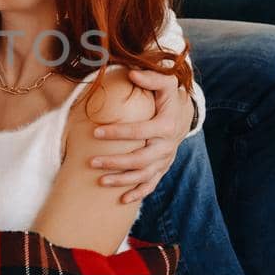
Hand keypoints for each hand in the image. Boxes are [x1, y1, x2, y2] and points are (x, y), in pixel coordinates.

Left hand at [90, 69, 193, 204]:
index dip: (118, 132)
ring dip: (122, 180)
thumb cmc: (168, 97)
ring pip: (144, 175)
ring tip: (100, 181)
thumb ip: (152, 78)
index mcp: (166, 126)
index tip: (95, 131)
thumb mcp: (165, 84)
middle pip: (140, 159)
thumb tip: (132, 74)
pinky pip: (151, 184)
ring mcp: (165, 160)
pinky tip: (122, 200)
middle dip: (116, 162)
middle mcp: (167, 146)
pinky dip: (138, 193)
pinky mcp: (162, 168)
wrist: (183, 115)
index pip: (140, 131)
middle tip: (92, 162)